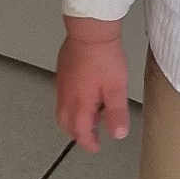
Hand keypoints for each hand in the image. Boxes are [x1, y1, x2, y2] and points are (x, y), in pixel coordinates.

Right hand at [56, 20, 129, 153]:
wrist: (90, 31)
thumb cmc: (104, 57)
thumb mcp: (116, 88)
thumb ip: (116, 113)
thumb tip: (117, 134)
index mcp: (79, 104)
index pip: (80, 132)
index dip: (88, 143)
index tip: (96, 147)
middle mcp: (66, 96)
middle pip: (66, 124)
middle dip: (78, 133)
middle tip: (92, 134)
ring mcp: (62, 84)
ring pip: (62, 110)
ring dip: (74, 118)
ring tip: (92, 114)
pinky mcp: (62, 72)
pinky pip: (62, 95)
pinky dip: (71, 104)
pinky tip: (85, 94)